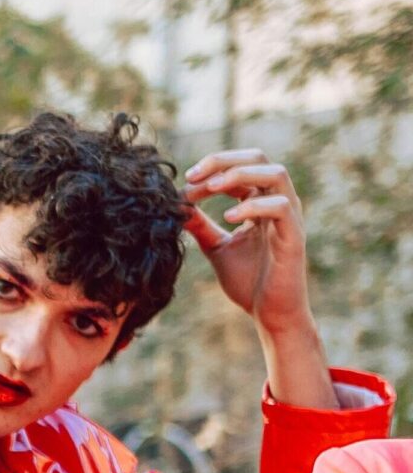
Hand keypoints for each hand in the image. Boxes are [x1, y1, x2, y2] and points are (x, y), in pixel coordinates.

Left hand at [186, 150, 312, 338]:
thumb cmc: (249, 281)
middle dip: (223, 161)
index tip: (183, 183)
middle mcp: (278, 203)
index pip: (240, 167)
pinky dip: (253, 206)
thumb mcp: (216, 248)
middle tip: (192, 176)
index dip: (211, 168)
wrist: (270, 313)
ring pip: (276, 174)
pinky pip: (281, 207)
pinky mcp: (295, 236)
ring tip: (210, 189)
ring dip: (240, 175)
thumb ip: (201, 227)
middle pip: (258, 158)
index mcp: (260, 203)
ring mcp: (290, 217)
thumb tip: (177, 206)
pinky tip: (227, 218)